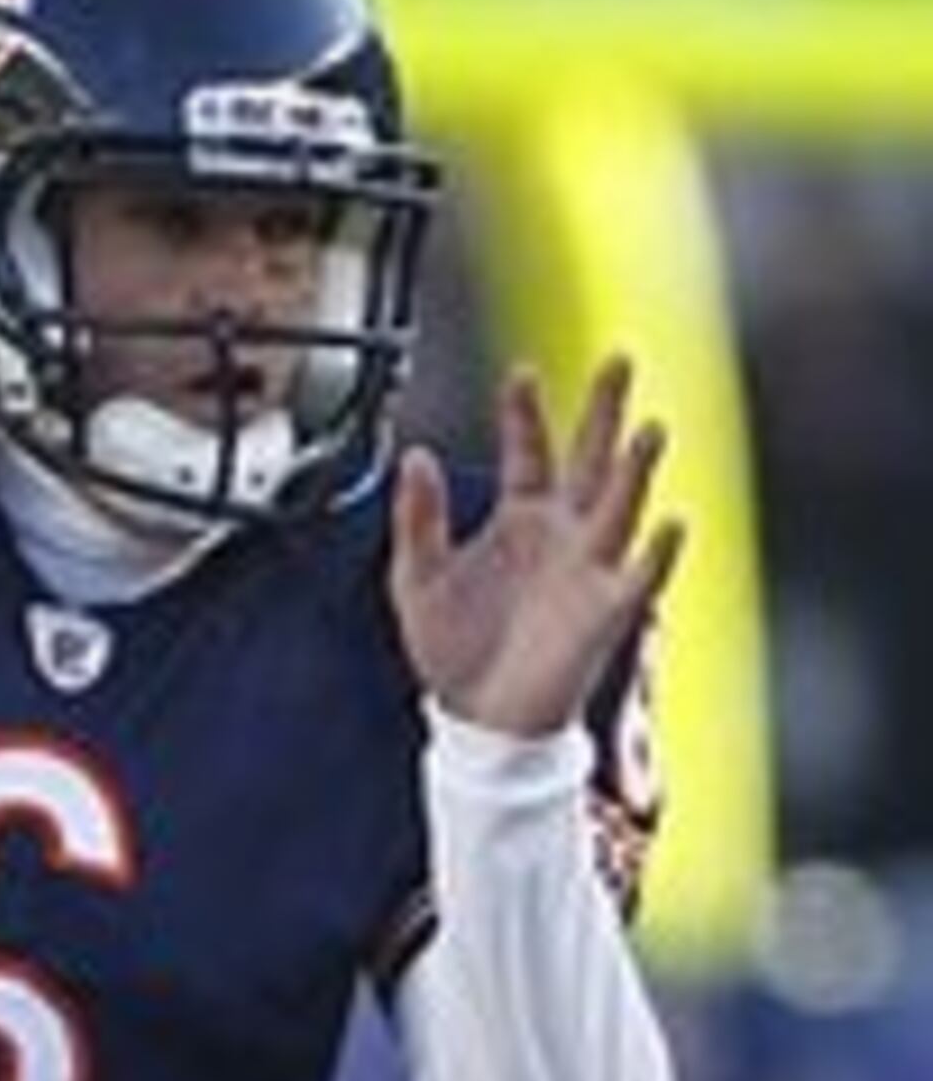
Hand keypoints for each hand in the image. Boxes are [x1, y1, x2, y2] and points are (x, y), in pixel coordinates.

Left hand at [389, 358, 682, 739]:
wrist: (476, 720)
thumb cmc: (454, 650)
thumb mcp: (417, 579)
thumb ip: (418, 518)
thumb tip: (414, 457)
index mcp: (521, 518)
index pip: (530, 449)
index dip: (526, 412)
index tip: (522, 373)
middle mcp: (564, 532)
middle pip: (593, 458)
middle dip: (605, 412)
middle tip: (618, 360)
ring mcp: (590, 567)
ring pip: (620, 505)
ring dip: (636, 470)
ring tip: (648, 430)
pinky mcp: (606, 611)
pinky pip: (639, 575)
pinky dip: (655, 551)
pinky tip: (667, 523)